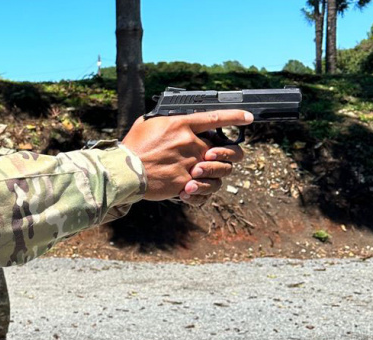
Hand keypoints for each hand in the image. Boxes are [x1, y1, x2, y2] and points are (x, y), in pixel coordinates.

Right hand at [122, 110, 252, 201]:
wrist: (124, 171)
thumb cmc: (131, 147)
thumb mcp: (147, 124)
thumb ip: (165, 121)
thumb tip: (170, 118)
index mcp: (181, 125)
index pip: (215, 118)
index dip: (235, 116)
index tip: (248, 117)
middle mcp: (191, 143)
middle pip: (224, 149)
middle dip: (228, 154)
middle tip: (222, 158)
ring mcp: (190, 164)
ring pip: (218, 170)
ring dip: (215, 173)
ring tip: (201, 175)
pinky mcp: (186, 182)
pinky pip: (204, 187)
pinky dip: (200, 190)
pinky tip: (191, 189)